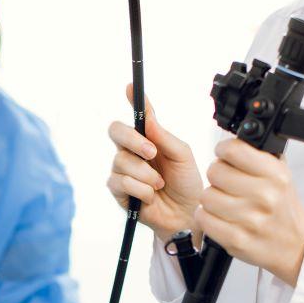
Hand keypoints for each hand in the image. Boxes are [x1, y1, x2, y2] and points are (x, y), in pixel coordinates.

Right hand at [106, 85, 203, 238]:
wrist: (186, 215)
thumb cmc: (186, 184)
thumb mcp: (182, 156)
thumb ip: (165, 137)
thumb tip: (148, 118)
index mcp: (150, 138)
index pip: (137, 115)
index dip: (132, 98)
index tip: (130, 87)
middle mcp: (133, 151)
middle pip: (116, 131)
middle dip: (133, 140)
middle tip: (152, 152)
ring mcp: (124, 170)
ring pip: (121, 161)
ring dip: (145, 174)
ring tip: (160, 184)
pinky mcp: (119, 191)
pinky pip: (121, 182)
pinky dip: (141, 190)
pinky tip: (151, 196)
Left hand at [195, 138, 303, 286]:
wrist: (295, 244)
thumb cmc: (282, 207)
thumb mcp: (280, 174)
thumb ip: (258, 155)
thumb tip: (234, 138)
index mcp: (276, 175)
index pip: (234, 150)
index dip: (224, 150)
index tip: (226, 155)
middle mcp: (265, 196)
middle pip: (215, 171)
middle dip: (217, 175)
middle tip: (226, 182)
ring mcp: (251, 220)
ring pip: (206, 196)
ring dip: (211, 197)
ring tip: (224, 201)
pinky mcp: (237, 240)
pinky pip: (204, 218)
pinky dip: (206, 216)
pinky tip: (219, 216)